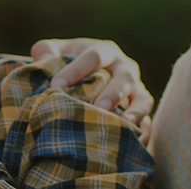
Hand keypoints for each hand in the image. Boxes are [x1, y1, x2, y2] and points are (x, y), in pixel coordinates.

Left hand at [33, 38, 154, 126]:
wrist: (84, 80)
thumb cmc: (68, 64)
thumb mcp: (55, 52)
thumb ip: (45, 51)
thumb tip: (43, 58)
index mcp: (104, 51)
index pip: (94, 56)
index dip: (76, 70)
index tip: (56, 85)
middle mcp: (124, 67)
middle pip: (125, 76)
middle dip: (113, 92)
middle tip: (99, 106)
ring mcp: (135, 89)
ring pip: (142, 98)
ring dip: (135, 110)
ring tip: (124, 123)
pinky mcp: (139, 111)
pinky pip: (147, 120)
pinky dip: (143, 129)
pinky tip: (134, 139)